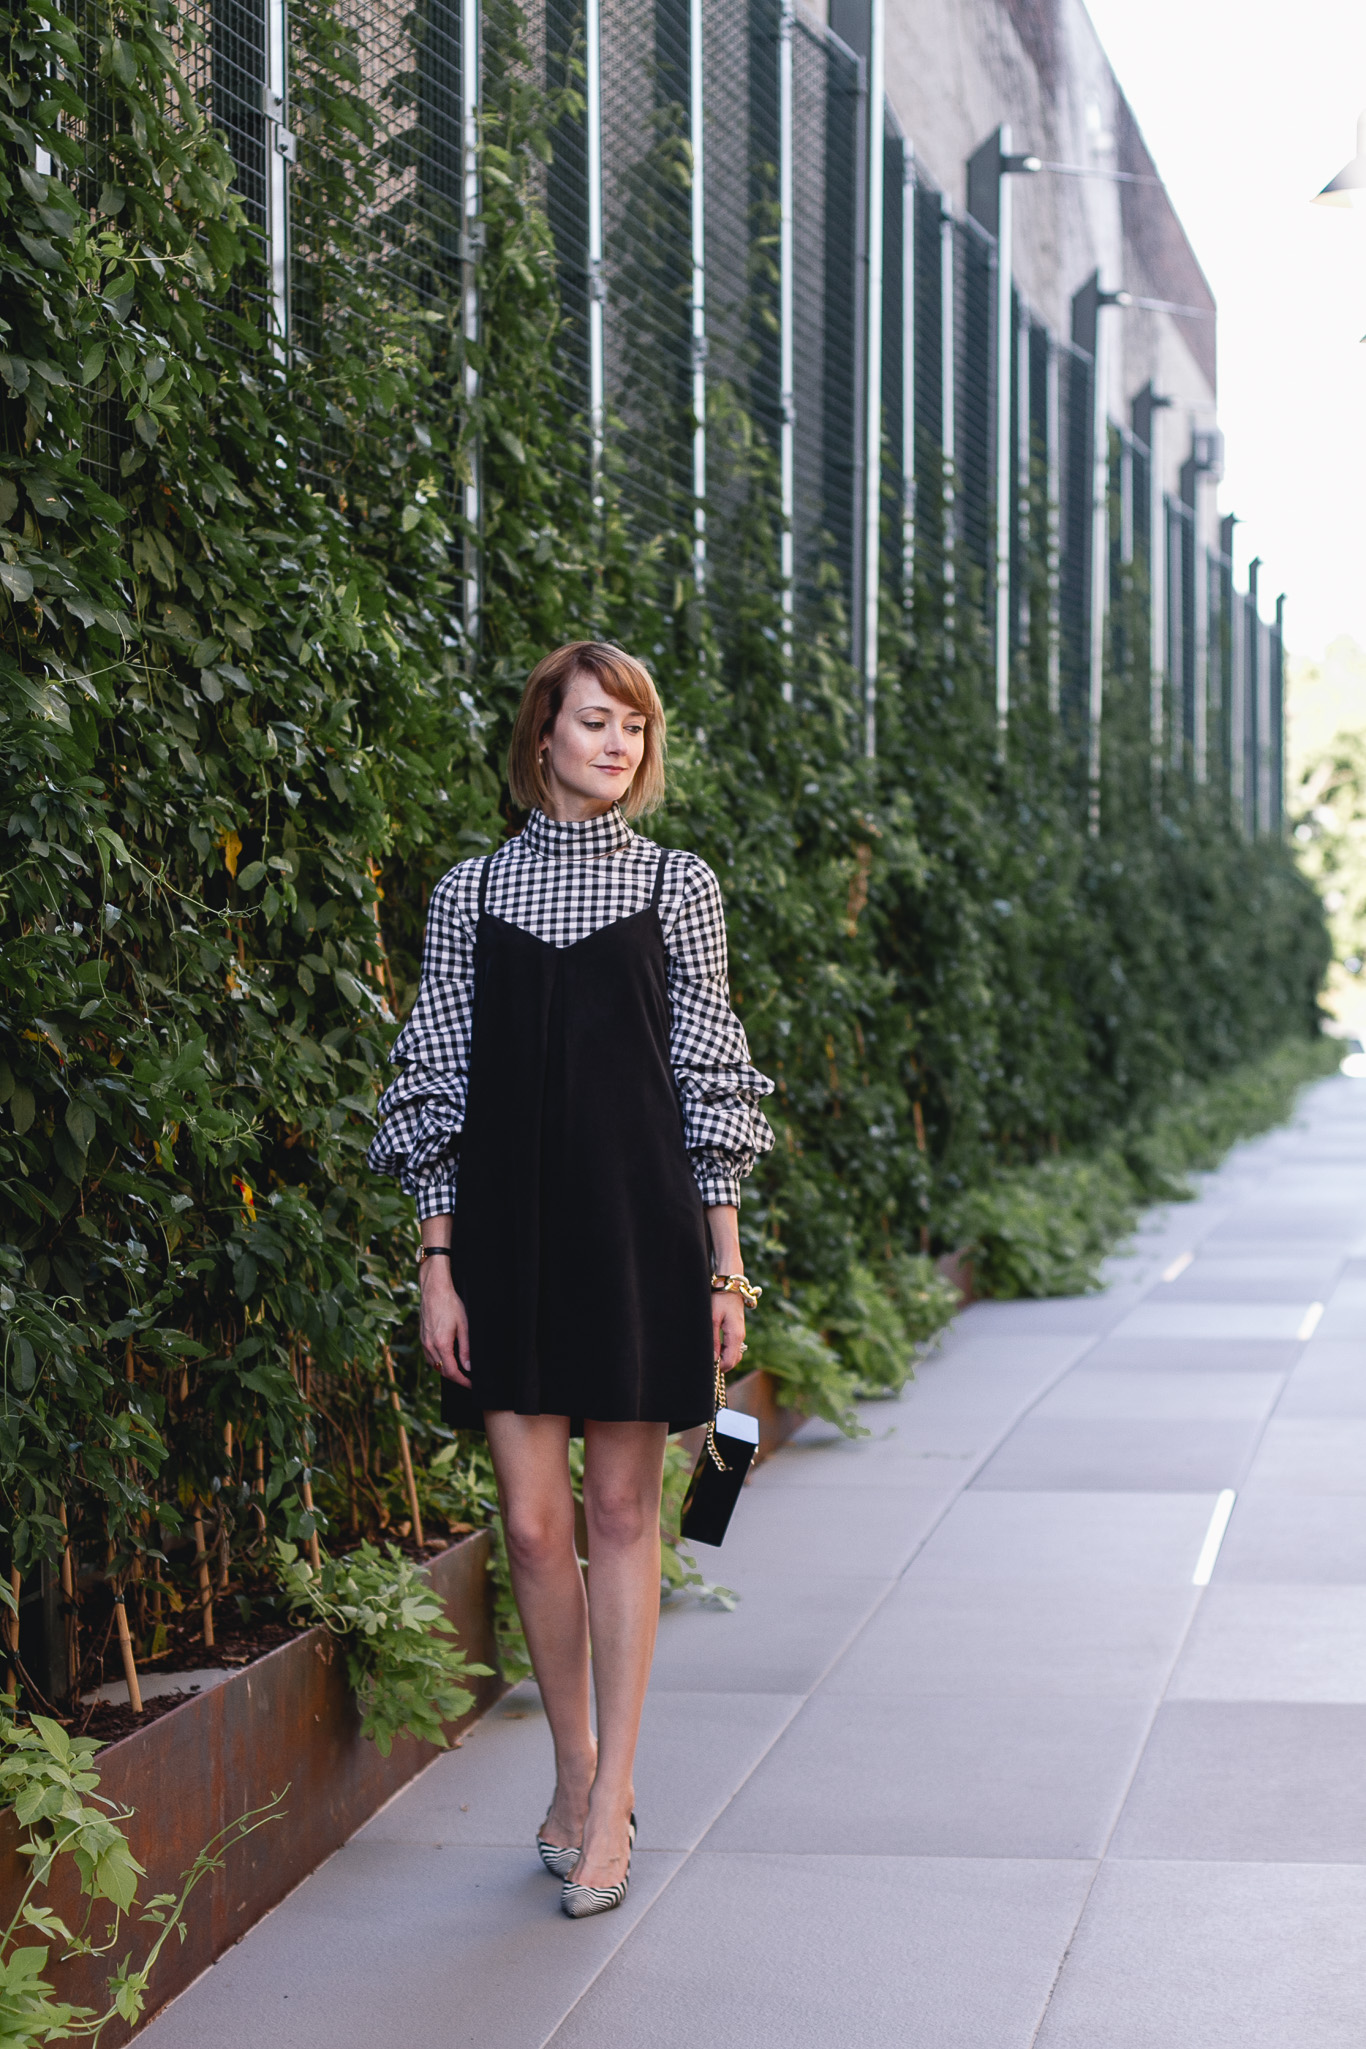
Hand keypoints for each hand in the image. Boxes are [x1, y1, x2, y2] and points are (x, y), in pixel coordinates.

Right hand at [419, 1260, 470, 1385]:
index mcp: (441, 1344)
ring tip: (460, 1370)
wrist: (434, 1290)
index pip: (452, 1372)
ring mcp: (424, 1342)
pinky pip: (429, 1357)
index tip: (471, 1385)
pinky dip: (438, 1362)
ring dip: (446, 1370)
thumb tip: (468, 1367)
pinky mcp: (422, 1338)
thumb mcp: (464, 1326)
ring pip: (435, 1365)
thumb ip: (466, 1349)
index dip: (463, 1381)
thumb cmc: (450, 1304)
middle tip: (468, 1379)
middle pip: (442, 1371)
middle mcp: (430, 1346)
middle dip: (456, 1378)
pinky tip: (447, 1358)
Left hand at [712, 1290, 745, 1374]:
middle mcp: (740, 1337)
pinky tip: (715, 1346)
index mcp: (735, 1335)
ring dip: (723, 1358)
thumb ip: (713, 1340)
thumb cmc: (720, 1299)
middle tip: (707, 1360)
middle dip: (721, 1365)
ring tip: (710, 1353)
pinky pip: (733, 1347)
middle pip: (734, 1361)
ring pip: (734, 1355)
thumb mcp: (712, 1319)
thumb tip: (713, 1359)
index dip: (718, 1367)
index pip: (729, 1361)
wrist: (730, 1285)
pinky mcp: (737, 1330)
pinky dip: (725, 1351)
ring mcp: (740, 1334)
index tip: (706, 1365)